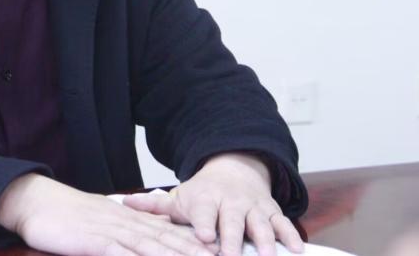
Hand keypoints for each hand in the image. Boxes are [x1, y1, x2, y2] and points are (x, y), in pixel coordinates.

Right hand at [0, 173, 217, 255]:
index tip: (223, 253)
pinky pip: (122, 255)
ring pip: (153, 249)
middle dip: (199, 254)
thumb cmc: (68, 216)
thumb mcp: (104, 222)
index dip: (199, 246)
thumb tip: (150, 239)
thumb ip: (128, 231)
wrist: (36, 201)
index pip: (172, 235)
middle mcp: (128, 225)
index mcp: (131, 221)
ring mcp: (113, 233)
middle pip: (170, 243)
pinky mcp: (96, 242)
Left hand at [122, 153, 303, 255]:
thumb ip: (154, 205)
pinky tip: (295, 250)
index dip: (204, 225)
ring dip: (264, 239)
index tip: (204, 238)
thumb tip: (123, 202)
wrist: (234, 170)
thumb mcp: (179, 197)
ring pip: (260, 223)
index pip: (204, 212)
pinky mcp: (271, 211)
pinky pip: (283, 223)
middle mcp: (230, 202)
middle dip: (233, 238)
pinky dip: (290, 235)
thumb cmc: (202, 194)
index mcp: (205, 199)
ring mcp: (253, 207)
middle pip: (232, 221)